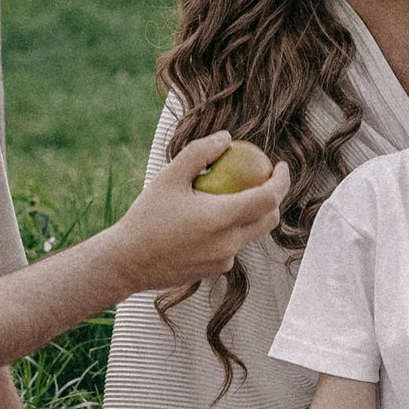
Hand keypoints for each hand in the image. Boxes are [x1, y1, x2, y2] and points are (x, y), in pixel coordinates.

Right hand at [104, 133, 290, 294]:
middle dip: (274, 198)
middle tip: (262, 179)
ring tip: (227, 196)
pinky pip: (232, 246)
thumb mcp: (168, 178)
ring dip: (249, 214)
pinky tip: (207, 220)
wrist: (126, 263)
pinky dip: (230, 230)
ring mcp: (224, 260)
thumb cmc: (145, 218)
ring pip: (250, 233)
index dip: (282, 180)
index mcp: (222, 218)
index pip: (269, 198)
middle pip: (269, 219)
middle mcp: (229, 243)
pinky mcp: (215, 270)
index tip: (281, 166)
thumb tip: (226, 138)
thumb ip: (199, 153)